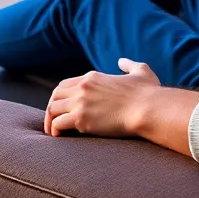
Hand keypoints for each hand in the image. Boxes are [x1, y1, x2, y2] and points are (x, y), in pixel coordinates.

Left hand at [44, 58, 161, 137]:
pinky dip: (55, 130)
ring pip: (53, 108)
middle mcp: (83, 87)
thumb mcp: (141, 71)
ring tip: (53, 132)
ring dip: (50, 120)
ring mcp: (81, 102)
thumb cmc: (148, 93)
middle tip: (53, 120)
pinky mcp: (81, 118)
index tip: (62, 107)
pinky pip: (58, 123)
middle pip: (55, 95)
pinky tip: (58, 136)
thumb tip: (122, 61)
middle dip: (52, 107)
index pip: (66, 84)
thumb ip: (130, 65)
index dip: (61, 96)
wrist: (148, 109)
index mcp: (93, 77)